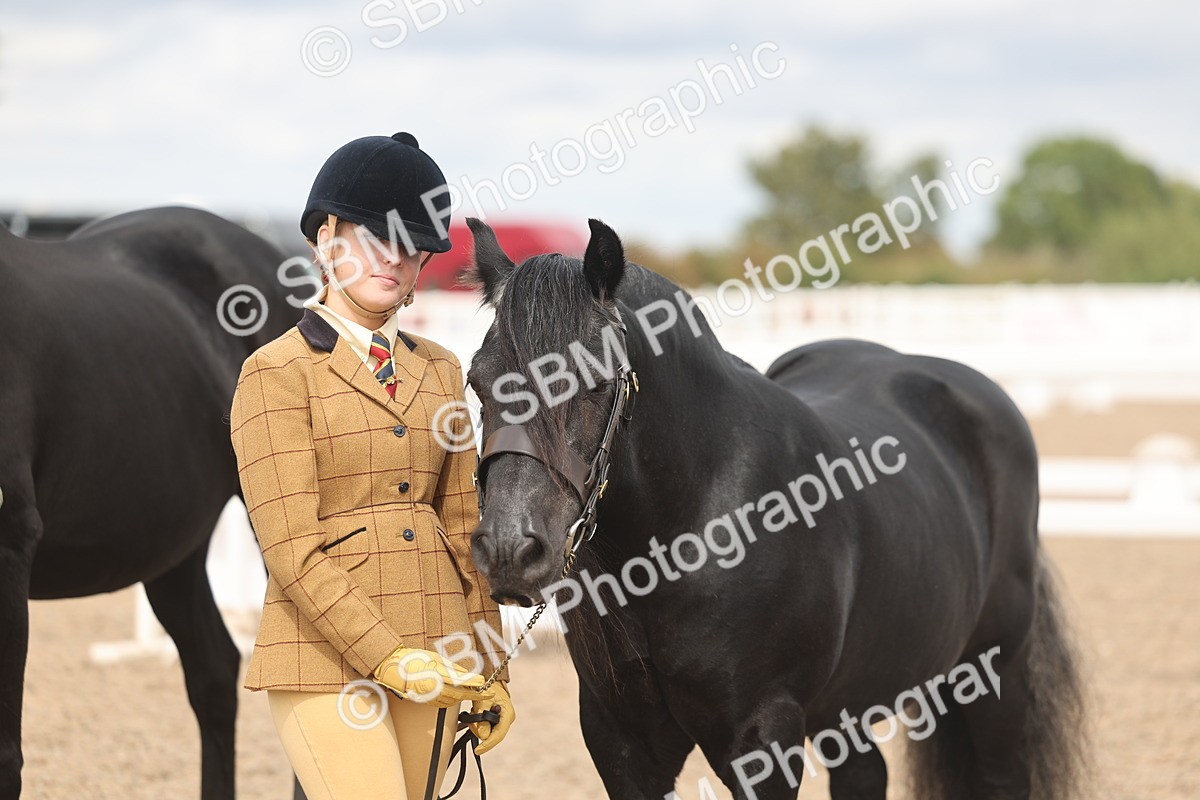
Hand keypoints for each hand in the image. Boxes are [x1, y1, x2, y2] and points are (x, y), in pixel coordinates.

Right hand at [372, 646, 491, 707]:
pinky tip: (458, 697)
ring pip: (451, 701)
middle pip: (458, 694)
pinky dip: (452, 701)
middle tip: (486, 693)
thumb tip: (465, 673)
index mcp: (434, 675)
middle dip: (474, 694)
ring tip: (475, 694)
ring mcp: (426, 696)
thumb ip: (450, 667)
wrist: (391, 668)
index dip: (474, 683)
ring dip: (464, 698)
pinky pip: (441, 704)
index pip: (459, 681)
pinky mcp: (423, 701)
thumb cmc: (410, 659)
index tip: (484, 683)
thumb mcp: (433, 657)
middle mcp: (431, 688)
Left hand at [470, 680, 513, 753]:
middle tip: (471, 716)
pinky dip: (479, 723)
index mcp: (508, 715)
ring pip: (487, 732)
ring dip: (477, 725)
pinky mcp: (496, 720)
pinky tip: (476, 713)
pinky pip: (486, 728)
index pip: (498, 735)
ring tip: (474, 711)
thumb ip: (482, 718)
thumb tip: (483, 736)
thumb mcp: (483, 701)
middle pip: (492, 735)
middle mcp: (507, 719)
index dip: (487, 744)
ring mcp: (502, 721)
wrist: (489, 679)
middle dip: (479, 729)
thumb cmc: (488, 687)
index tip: (477, 751)